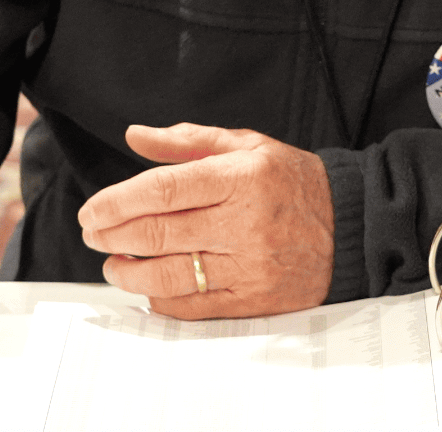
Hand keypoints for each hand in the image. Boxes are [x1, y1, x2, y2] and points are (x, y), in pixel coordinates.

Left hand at [79, 123, 333, 319]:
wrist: (349, 225)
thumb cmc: (291, 181)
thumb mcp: (246, 145)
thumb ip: (187, 142)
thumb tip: (136, 136)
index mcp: (241, 177)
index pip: (165, 189)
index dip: (119, 201)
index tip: (92, 209)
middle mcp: (245, 223)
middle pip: (160, 233)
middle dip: (113, 235)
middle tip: (92, 233)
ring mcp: (250, 266)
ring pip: (170, 275)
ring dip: (129, 272)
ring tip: (112, 263)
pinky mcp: (254, 299)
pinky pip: (193, 305)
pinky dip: (161, 297)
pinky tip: (147, 286)